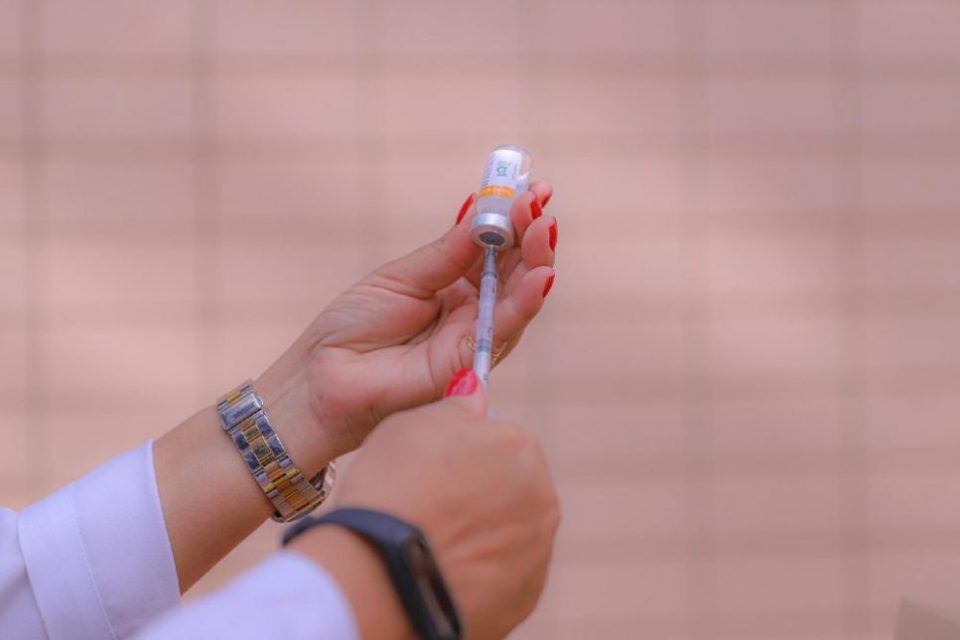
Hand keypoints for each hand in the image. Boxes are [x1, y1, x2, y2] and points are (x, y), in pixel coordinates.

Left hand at [257, 183, 557, 470]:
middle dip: (532, 235)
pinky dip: (525, 302)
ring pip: (520, 299)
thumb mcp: (402, 276)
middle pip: (517, 271)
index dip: (516, 219)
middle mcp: (473, 313)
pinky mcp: (469, 365)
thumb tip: (482, 207)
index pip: (498, 249)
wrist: (320, 379)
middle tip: (538, 202)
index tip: (532, 187)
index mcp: (457, 287)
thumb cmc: (354, 327)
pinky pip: (503, 331)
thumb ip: (448, 251)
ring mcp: (474, 339)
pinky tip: (540, 276)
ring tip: (544, 227)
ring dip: (538, 261)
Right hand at [290, 371, 559, 639]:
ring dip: (481, 532)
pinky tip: (443, 570)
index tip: (432, 469)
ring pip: (509, 530)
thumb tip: (475, 391)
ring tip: (432, 541)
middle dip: (478, 492)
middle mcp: (542, 497)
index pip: (499, 437)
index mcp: (520, 446)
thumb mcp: (411, 424)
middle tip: (430, 505)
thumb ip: (455, 406)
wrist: (378, 577)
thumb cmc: (391, 490)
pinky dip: (479, 571)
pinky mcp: (524, 596)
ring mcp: (537, 551)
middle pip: (510, 484)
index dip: (461, 452)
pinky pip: (502, 573)